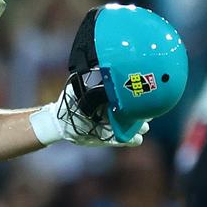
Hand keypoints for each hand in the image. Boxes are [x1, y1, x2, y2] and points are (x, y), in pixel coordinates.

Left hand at [29, 82, 148, 146]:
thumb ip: (86, 81)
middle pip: (131, 113)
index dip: (136, 98)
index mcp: (107, 101)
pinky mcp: (106, 139)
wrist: (59, 122)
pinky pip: (121, 140)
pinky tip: (136, 140)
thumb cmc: (68, 104)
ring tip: (143, 127)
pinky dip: (129, 140)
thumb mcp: (76, 90)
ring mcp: (110, 126)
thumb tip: (94, 66)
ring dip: (138, 127)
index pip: (126, 99)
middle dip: (140, 113)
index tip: (146, 96)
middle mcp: (111, 113)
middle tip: (148, 113)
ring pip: (129, 126)